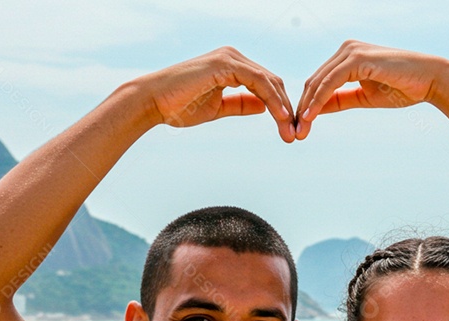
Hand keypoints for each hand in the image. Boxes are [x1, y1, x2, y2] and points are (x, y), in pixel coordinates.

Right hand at [140, 47, 295, 140]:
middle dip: (286, 109)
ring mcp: (230, 58)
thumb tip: (263, 107)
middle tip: (294, 135)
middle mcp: (233, 57)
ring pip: (268, 81)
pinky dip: (272, 99)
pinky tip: (280, 116)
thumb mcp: (218, 108)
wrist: (154, 102)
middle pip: (272, 82)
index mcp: (232, 66)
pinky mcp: (226, 64)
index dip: (280, 107)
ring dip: (282, 107)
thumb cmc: (179, 106)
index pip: (266, 85)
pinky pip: (258, 81)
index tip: (289, 131)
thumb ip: (240, 105)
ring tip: (290, 130)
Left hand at [294, 40, 448, 138]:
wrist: (429, 80)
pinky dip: (318, 99)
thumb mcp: (364, 97)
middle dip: (302, 108)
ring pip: (318, 82)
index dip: (307, 105)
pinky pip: (330, 82)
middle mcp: (346, 50)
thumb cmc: (402, 88)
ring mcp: (350, 51)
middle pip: (314, 81)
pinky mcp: (357, 58)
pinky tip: (310, 116)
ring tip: (300, 129)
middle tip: (295, 133)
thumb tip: (316, 110)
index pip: (319, 82)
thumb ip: (340, 100)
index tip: (300, 128)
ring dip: (307, 107)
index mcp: (347, 57)